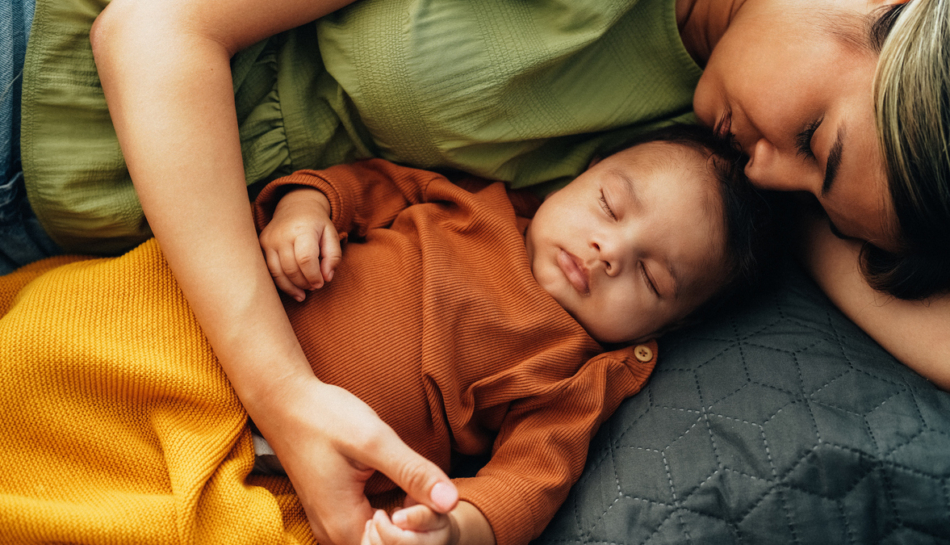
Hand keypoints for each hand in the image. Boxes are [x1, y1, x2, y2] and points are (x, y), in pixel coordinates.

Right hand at [252, 378, 458, 544]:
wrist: (285, 402)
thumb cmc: (325, 417)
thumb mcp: (375, 441)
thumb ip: (413, 473)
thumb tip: (451, 501)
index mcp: (344, 527)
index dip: (422, 530)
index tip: (427, 495)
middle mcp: (334, 536)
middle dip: (416, 529)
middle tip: (425, 491)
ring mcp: (331, 527)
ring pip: (378, 542)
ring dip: (404, 524)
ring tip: (415, 490)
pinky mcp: (333, 514)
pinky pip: (368, 531)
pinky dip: (390, 517)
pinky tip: (401, 492)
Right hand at [259, 187, 341, 300]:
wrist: (295, 206)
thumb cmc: (316, 224)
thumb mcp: (331, 235)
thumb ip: (333, 256)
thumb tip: (327, 278)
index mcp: (302, 229)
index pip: (305, 259)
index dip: (313, 276)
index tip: (320, 284)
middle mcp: (281, 234)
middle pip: (291, 268)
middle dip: (304, 283)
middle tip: (314, 287)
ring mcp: (268, 240)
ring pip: (277, 273)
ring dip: (292, 287)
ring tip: (303, 294)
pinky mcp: (262, 246)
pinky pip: (270, 271)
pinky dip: (282, 284)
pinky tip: (293, 290)